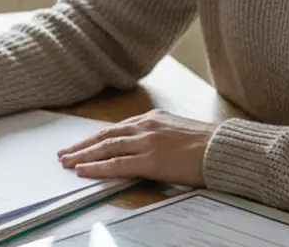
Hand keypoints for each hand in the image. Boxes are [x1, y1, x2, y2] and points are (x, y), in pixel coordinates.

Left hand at [57, 109, 215, 186]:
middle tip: (63, 153)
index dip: (96, 137)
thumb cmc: (208, 144)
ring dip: (83, 155)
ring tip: (66, 162)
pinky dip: (97, 167)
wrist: (225, 149)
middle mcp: (146, 126)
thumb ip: (159, 136)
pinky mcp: (150, 160)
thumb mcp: (179, 132)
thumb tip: (145, 147)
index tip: (82, 143)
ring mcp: (147, 142)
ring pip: (106, 148)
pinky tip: (83, 169)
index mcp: (153, 118)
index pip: (117, 129)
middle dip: (82, 145)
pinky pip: (117, 164)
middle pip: (106, 136)